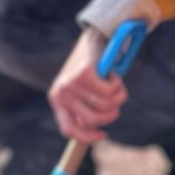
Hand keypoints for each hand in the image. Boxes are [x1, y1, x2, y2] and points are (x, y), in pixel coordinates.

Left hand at [48, 28, 126, 143]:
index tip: (104, 134)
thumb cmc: (91, 67)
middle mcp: (61, 94)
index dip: (88, 137)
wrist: (93, 38)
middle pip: (94, 120)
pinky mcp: (85, 74)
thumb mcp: (81, 91)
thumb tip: (94, 129)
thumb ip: (83, 108)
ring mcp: (72, 84)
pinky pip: (109, 91)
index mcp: (57, 100)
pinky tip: (112, 74)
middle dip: (112, 112)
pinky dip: (117, 84)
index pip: (69, 130)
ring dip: (117, 95)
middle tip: (116, 99)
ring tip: (114, 83)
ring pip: (105, 105)